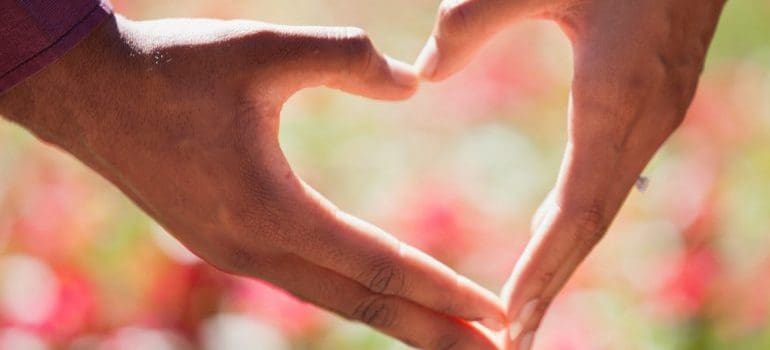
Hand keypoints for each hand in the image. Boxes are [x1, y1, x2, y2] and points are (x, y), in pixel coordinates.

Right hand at [0, 16, 505, 348]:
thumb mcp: (264, 49)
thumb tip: (413, 81)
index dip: (444, 291)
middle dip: (431, 331)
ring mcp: (236, 255)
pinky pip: (304, 280)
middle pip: (362, 305)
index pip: (379, 267)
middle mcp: (254, 251)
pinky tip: (375, 292)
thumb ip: (346, 59)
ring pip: (332, 299)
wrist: (90, 93)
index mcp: (271, 211)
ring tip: (447, 333)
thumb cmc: (174, 68)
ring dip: (393, 319)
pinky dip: (350, 294)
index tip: (496, 315)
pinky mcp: (225, 244)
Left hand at [417, 0, 726, 347]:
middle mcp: (644, 120)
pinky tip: (556, 225)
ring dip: (568, 253)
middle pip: (594, 223)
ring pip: (606, 203)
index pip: (576, 209)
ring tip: (531, 300)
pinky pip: (613, 175)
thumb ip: (471, 23)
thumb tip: (422, 75)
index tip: (513, 315)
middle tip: (517, 339)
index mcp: (615, 98)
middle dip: (555, 281)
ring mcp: (657, 114)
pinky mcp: (656, 101)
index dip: (545, 265)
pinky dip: (582, 214)